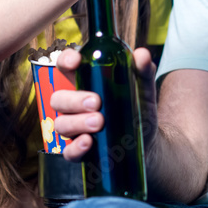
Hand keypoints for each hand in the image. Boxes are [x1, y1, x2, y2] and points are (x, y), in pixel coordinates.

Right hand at [49, 47, 156, 161]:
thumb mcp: (144, 89)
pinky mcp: (80, 150)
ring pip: (61, 124)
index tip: (76, 61)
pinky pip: (68, 152)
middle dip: (74, 99)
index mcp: (87, 83)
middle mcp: (76, 105)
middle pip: (58, 98)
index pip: (66, 68)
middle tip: (96, 102)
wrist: (149, 141)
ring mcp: (76, 128)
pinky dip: (75, 147)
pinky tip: (88, 142)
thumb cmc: (139, 109)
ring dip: (77, 122)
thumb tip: (142, 55)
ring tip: (99, 122)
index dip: (66, 60)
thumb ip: (143, 72)